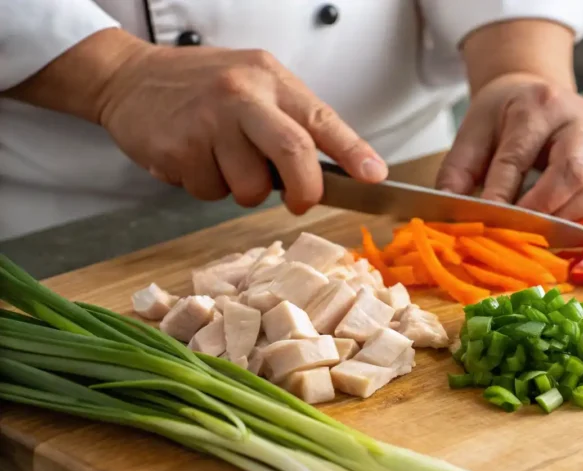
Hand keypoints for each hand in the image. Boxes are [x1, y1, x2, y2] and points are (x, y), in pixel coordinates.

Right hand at [97, 43, 386, 213]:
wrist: (128, 77)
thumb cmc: (203, 87)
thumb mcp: (256, 85)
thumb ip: (293, 120)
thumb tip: (337, 171)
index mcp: (270, 79)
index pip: (321, 119)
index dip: (353, 151)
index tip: (375, 176)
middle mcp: (242, 96)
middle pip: (293, 153)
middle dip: (304, 190)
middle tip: (300, 201)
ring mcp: (207, 122)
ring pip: (250, 188)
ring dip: (243, 190)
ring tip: (223, 160)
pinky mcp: (177, 149)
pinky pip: (210, 192)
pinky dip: (207, 186)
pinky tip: (193, 157)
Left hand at [436, 73, 582, 221]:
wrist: (535, 88)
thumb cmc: (504, 114)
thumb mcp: (474, 131)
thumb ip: (458, 171)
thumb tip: (448, 212)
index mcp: (535, 105)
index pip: (517, 158)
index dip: (501, 195)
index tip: (486, 222)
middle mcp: (576, 116)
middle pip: (572, 171)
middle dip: (544, 209)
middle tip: (519, 232)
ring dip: (570, 216)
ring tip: (542, 232)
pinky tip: (562, 222)